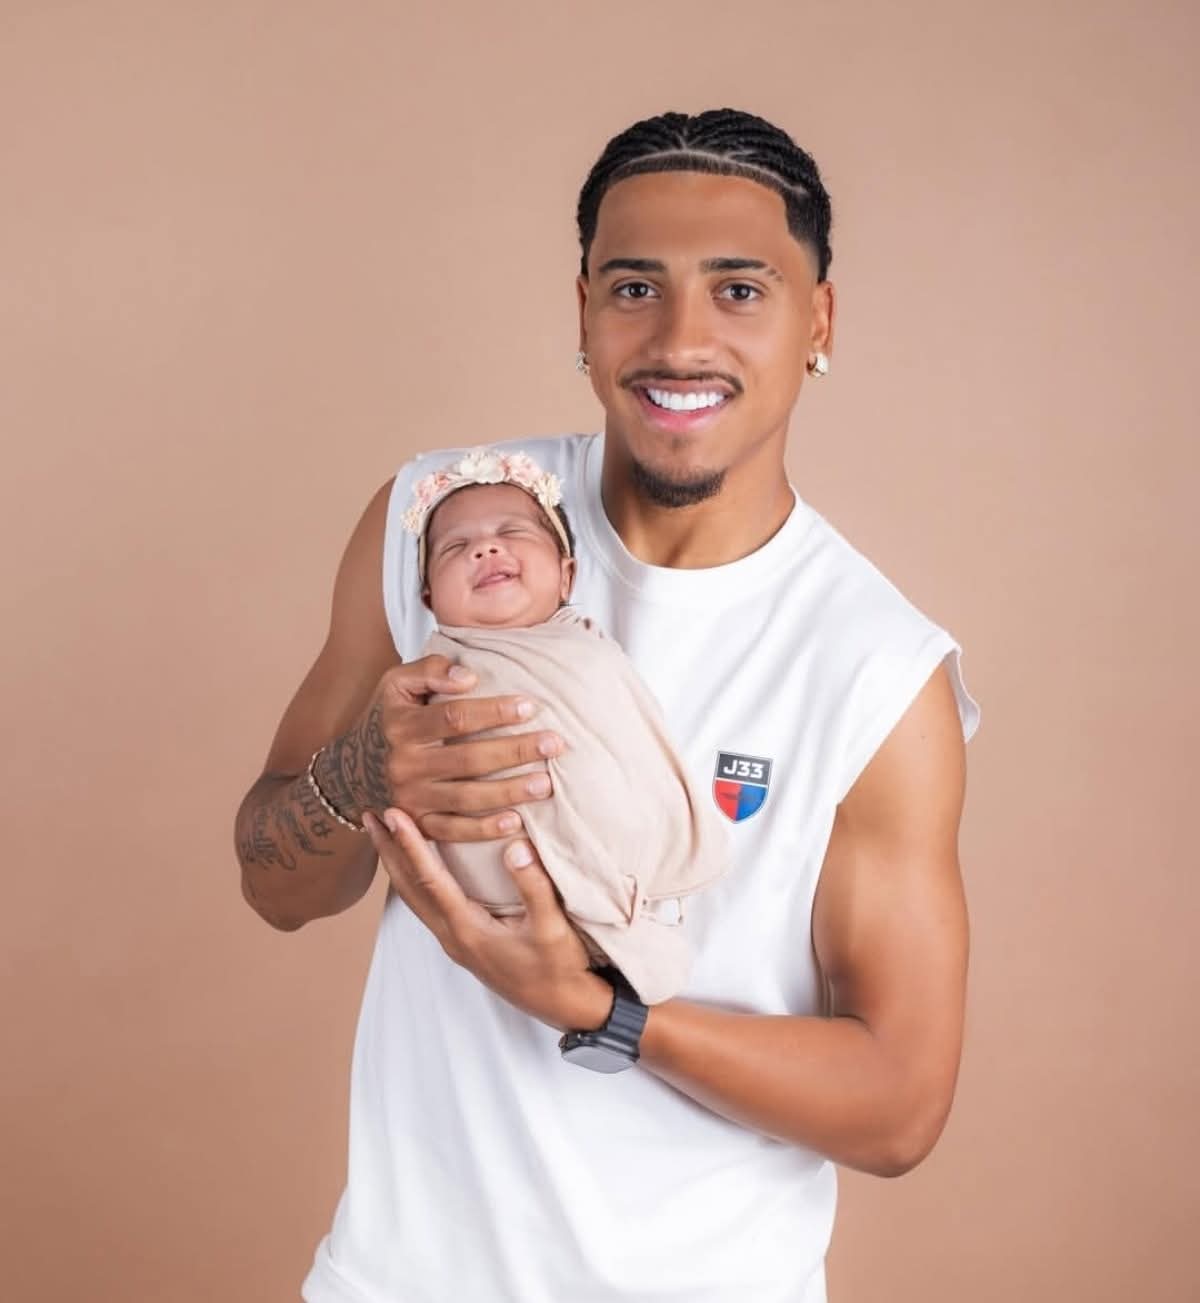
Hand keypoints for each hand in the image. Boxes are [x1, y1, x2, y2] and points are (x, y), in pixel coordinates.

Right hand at [315, 655, 563, 841]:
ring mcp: (411, 800)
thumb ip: (430, 670)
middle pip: (468, 759)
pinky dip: (485, 830)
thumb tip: (468, 676)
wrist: (352, 770)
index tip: (531, 705)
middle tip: (554, 744)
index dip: (494, 711)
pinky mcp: (419, 826)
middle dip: (515, 751)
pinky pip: (454, 832)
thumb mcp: (397, 684)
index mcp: (403, 727)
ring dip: (510, 792)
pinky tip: (517, 821)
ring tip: (547, 783)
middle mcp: (406, 765)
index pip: (455, 718)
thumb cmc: (390, 718)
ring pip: (467, 798)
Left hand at [362, 806, 612, 1032]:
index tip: (393, 814)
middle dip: (388, 851)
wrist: (563, 1005)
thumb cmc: (558, 967)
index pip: (429, 880)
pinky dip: (413, 879)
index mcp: (467, 930)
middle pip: (408, 889)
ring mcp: (455, 942)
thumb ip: (534, 887)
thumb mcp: (552, 927)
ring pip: (414, 898)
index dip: (410, 845)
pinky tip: (417, 867)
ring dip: (396, 865)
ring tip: (383, 836)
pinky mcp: (464, 942)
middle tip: (368, 816)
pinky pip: (427, 905)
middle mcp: (452, 936)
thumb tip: (516, 846)